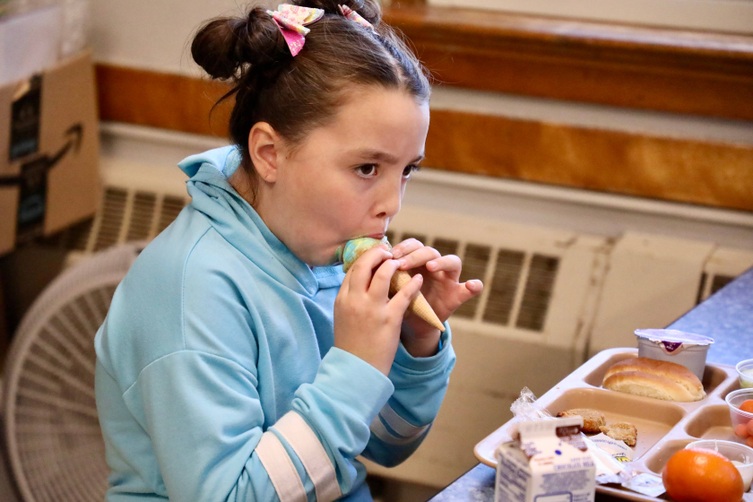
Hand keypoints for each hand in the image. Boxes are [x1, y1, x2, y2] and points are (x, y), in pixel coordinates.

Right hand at [334, 245, 424, 374]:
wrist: (356, 370)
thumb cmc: (351, 345)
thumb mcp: (342, 318)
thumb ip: (349, 300)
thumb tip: (358, 285)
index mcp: (342, 299)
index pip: (352, 269)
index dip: (365, 259)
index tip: (375, 256)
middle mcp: (355, 300)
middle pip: (365, 265)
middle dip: (377, 254)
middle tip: (388, 253)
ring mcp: (372, 308)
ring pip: (384, 273)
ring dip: (394, 264)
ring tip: (402, 262)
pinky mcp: (389, 319)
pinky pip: (404, 293)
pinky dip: (412, 283)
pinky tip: (418, 280)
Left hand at [390, 238, 483, 355]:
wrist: (410, 325)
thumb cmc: (398, 301)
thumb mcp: (389, 288)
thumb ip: (384, 274)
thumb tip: (360, 263)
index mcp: (416, 261)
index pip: (412, 245)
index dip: (403, 248)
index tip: (390, 255)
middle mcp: (434, 265)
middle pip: (429, 251)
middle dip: (416, 255)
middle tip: (402, 264)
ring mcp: (447, 278)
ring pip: (451, 261)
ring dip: (442, 262)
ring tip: (431, 267)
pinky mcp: (457, 293)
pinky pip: (470, 288)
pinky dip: (473, 286)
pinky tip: (473, 286)